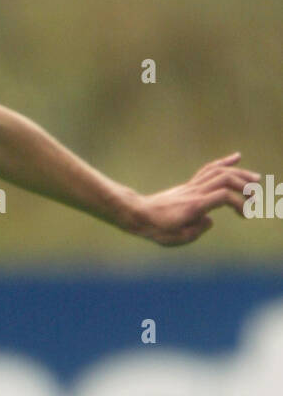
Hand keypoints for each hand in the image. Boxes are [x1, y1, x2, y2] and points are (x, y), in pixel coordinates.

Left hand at [130, 153, 260, 245]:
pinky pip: (208, 170)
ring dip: (239, 173)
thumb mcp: (176, 238)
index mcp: (194, 206)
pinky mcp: (190, 186)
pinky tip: (237, 157)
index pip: (224, 196)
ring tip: (255, 179)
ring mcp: (192, 186)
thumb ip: (196, 231)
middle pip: (225, 179)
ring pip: (218, 172)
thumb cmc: (156, 229)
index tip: (244, 215)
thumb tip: (210, 221)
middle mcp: (194, 192)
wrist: (138, 214)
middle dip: (245, 185)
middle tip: (256, 197)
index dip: (239, 203)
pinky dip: (224, 163)